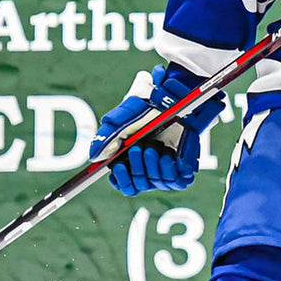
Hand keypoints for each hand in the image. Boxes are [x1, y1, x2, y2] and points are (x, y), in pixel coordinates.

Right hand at [89, 65, 224, 195]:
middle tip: (137, 149)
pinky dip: (168, 171)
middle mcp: (152, 165)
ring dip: (151, 168)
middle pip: (140, 183)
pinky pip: (177, 181)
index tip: (117, 168)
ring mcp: (169, 166)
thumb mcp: (123, 119)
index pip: (127, 184)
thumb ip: (106, 137)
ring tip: (151, 148)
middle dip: (136, 169)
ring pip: (156, 182)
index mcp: (135, 158)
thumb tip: (94, 158)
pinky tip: (166, 156)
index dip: (121, 181)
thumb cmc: (148, 106)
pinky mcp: (186, 165)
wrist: (174, 96)